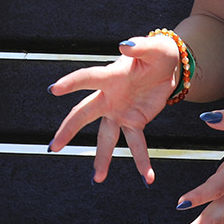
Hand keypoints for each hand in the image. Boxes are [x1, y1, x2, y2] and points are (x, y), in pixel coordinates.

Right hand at [47, 33, 181, 183]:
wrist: (169, 68)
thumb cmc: (158, 53)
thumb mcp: (155, 48)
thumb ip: (141, 47)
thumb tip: (125, 45)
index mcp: (111, 76)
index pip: (88, 78)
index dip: (72, 83)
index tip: (54, 89)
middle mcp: (109, 96)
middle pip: (84, 114)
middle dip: (68, 130)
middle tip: (53, 147)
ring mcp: (119, 112)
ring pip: (105, 137)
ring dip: (102, 157)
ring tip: (98, 178)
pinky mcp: (135, 122)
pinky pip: (136, 144)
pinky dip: (142, 161)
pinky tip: (147, 177)